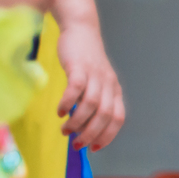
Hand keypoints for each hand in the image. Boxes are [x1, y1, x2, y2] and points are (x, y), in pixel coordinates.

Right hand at [56, 20, 124, 149]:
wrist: (81, 29)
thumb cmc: (86, 60)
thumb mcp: (95, 82)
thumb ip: (93, 101)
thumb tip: (82, 127)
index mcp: (115, 90)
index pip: (118, 118)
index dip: (108, 135)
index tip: (94, 148)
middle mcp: (108, 84)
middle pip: (105, 115)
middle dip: (92, 134)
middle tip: (77, 144)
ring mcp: (95, 75)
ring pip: (91, 105)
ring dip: (78, 122)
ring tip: (65, 131)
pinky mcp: (79, 67)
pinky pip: (76, 89)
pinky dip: (68, 103)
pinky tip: (60, 112)